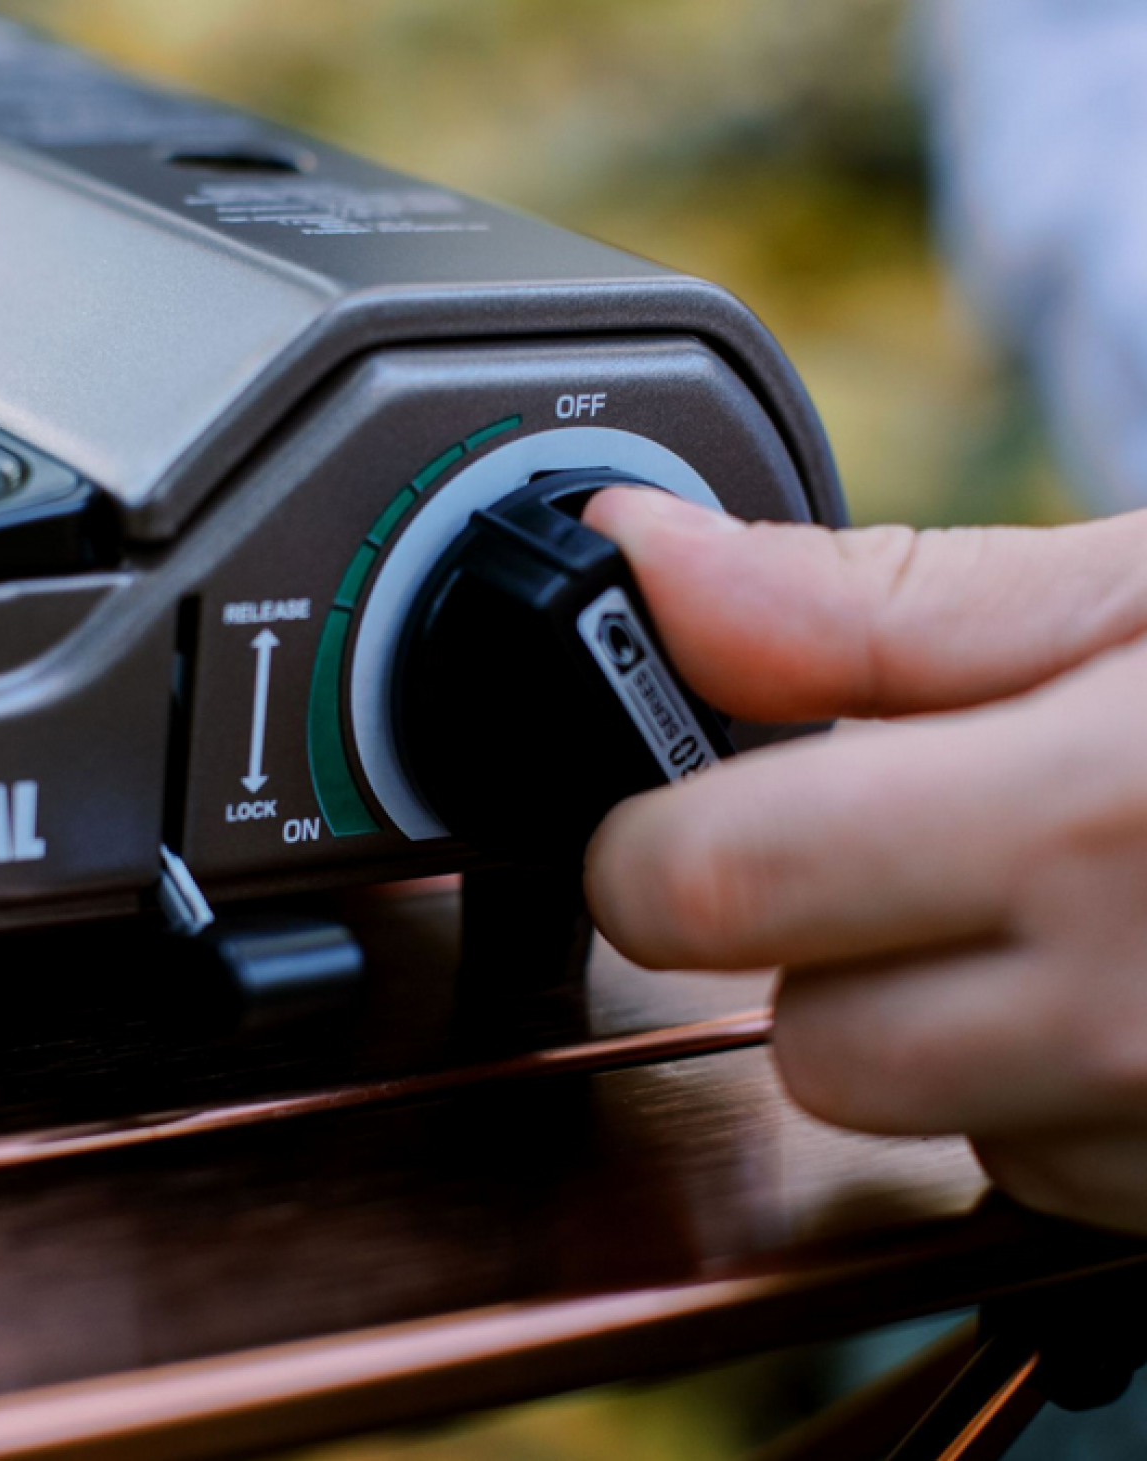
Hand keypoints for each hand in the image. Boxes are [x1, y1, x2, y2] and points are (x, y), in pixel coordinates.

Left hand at [581, 487, 1146, 1232]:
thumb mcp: (1145, 593)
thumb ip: (867, 606)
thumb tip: (643, 562)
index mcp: (1092, 821)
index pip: (708, 885)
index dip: (651, 839)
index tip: (666, 797)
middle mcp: (1145, 1017)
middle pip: (798, 1035)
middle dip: (806, 938)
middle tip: (897, 829)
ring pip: (917, 1118)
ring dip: (936, 1017)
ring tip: (1065, 894)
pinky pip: (1043, 1177)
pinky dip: (1046, 1088)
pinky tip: (1134, 982)